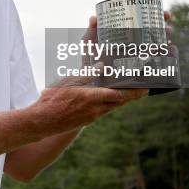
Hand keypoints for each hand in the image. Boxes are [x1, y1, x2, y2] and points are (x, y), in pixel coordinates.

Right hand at [29, 83, 146, 134]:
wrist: (42, 121)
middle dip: (132, 96)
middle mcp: (96, 110)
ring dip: (120, 99)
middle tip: (143, 89)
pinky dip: (109, 103)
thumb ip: (86, 74)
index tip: (146, 88)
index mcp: (92, 98)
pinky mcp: (86, 120)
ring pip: (112, 107)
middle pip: (119, 102)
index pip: (120, 95)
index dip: (135, 92)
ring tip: (127, 91)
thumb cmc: (53, 100)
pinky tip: (106, 98)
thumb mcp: (68, 82)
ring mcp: (91, 117)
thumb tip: (101, 66)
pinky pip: (103, 111)